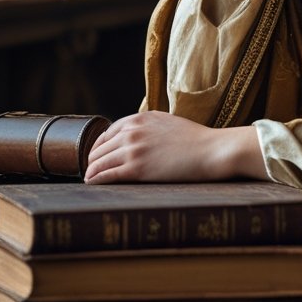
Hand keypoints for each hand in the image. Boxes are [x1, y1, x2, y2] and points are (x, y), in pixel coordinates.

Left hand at [83, 111, 266, 183]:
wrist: (212, 150)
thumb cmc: (196, 140)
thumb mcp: (168, 123)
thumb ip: (149, 127)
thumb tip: (137, 138)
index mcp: (140, 118)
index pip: (107, 132)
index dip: (99, 146)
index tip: (98, 156)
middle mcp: (133, 130)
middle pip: (99, 148)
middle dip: (93, 160)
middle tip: (91, 171)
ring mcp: (133, 149)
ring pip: (99, 161)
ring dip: (91, 171)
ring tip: (90, 179)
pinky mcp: (136, 168)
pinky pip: (106, 175)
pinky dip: (96, 179)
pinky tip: (93, 184)